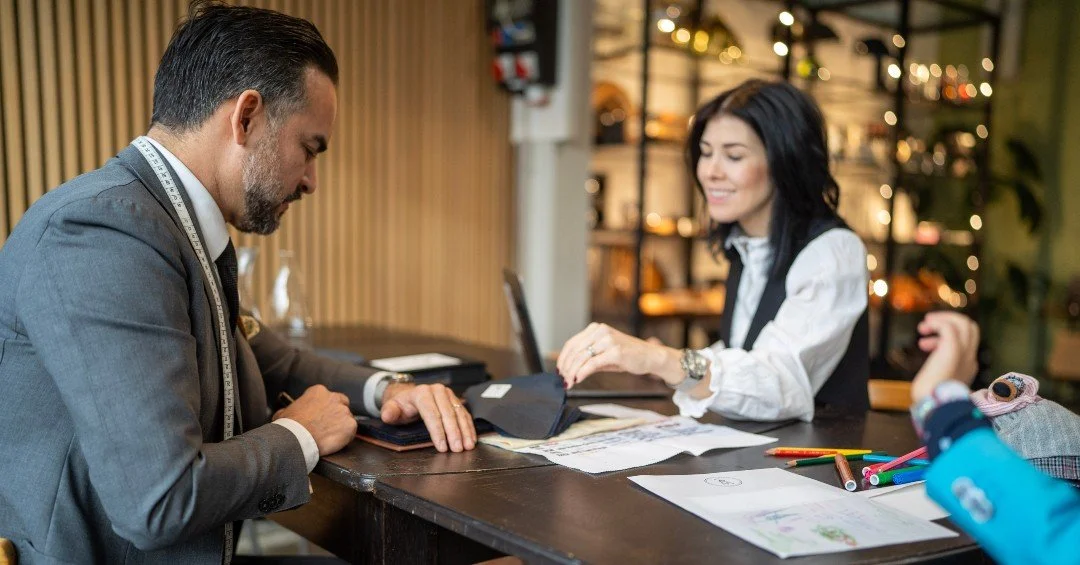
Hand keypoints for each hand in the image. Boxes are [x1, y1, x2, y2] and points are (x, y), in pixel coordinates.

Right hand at [273, 384, 356, 455]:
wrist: (296, 439)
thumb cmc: (289, 427)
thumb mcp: (283, 413)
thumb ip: (290, 409)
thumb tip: (285, 413)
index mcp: (318, 392)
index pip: (328, 397)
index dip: (326, 408)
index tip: (322, 417)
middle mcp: (333, 398)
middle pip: (342, 404)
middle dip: (337, 414)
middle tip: (329, 426)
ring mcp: (343, 411)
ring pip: (347, 418)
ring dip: (341, 426)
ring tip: (329, 437)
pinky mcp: (350, 425)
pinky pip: (352, 430)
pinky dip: (346, 436)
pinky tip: (335, 441)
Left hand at [380, 383, 476, 452]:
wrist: (410, 395)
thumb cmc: (402, 405)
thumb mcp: (392, 408)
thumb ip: (389, 412)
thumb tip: (388, 415)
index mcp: (421, 393)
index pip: (431, 413)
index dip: (437, 431)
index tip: (442, 446)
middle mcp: (437, 391)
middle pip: (448, 414)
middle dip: (454, 433)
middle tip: (457, 449)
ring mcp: (448, 395)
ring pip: (458, 414)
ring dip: (464, 431)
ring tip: (468, 446)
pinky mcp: (455, 400)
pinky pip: (464, 414)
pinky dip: (468, 427)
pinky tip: (471, 438)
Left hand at [555, 322, 678, 388]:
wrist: (650, 357)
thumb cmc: (627, 356)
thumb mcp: (604, 354)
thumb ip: (588, 357)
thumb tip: (569, 370)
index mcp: (596, 329)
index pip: (572, 343)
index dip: (563, 358)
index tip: (560, 370)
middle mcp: (601, 331)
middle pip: (574, 351)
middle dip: (566, 367)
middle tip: (563, 380)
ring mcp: (608, 340)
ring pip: (581, 357)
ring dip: (572, 372)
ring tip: (569, 382)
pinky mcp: (615, 351)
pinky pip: (592, 364)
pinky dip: (582, 373)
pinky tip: (578, 380)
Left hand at [911, 312, 979, 401]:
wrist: (934, 406)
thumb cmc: (929, 397)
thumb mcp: (936, 378)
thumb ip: (938, 367)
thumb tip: (929, 352)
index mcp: (968, 366)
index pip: (966, 342)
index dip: (944, 338)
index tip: (926, 345)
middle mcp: (970, 358)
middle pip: (971, 328)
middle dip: (949, 321)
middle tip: (925, 327)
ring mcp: (964, 353)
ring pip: (965, 324)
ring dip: (943, 319)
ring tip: (923, 327)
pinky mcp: (953, 350)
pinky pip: (949, 327)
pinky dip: (937, 323)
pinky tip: (924, 330)